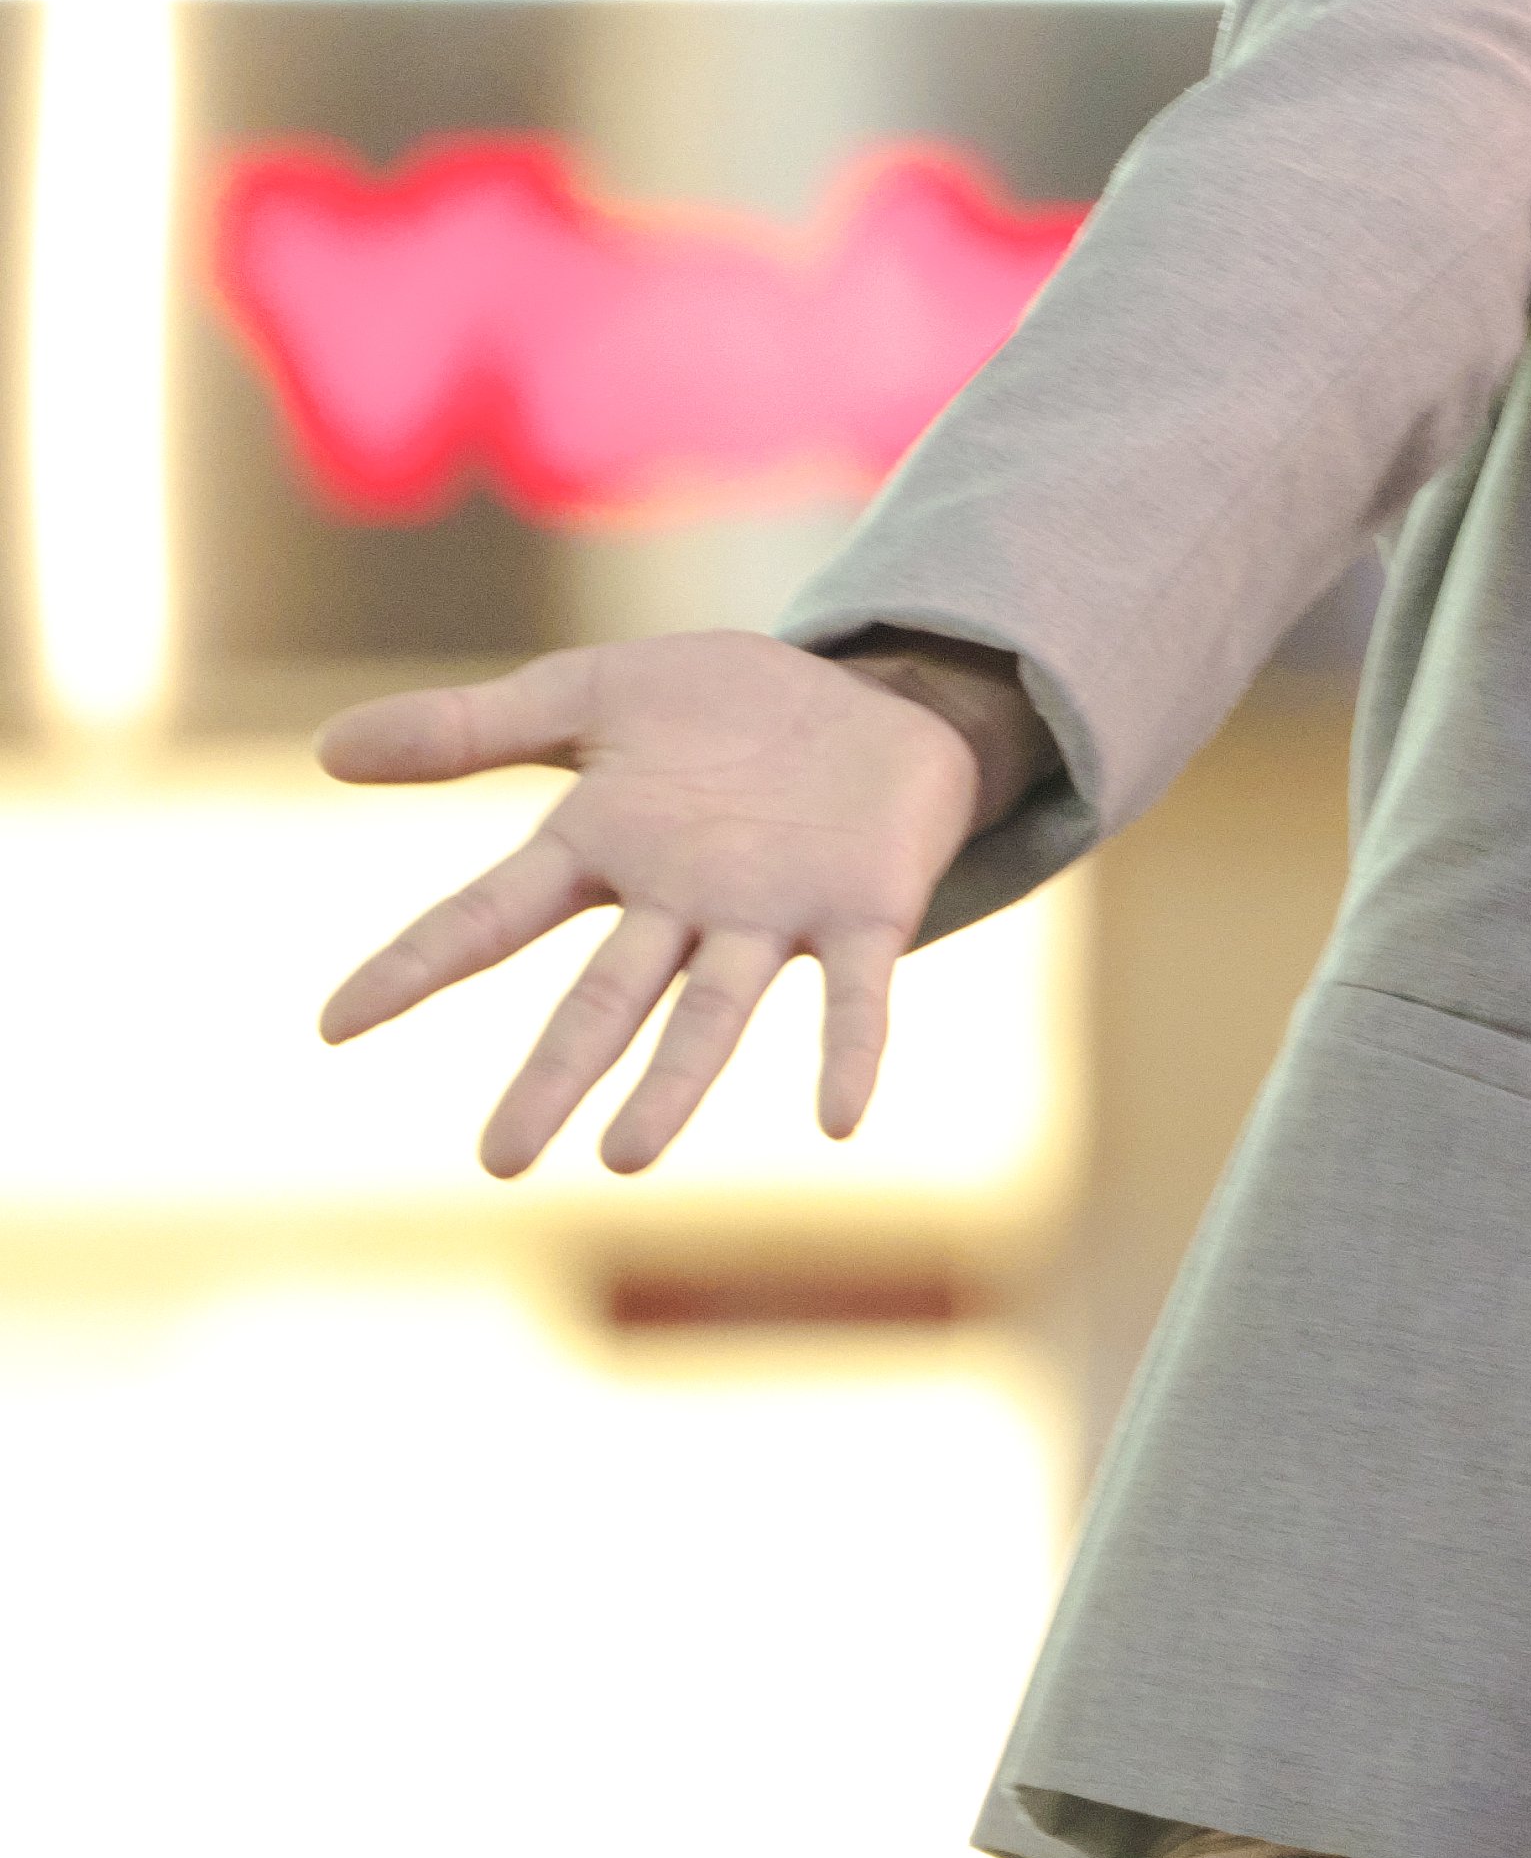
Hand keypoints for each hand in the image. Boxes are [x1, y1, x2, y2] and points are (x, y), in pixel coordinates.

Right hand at [311, 634, 1005, 1173]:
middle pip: (602, 1000)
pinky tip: (841, 1120)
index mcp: (602, 849)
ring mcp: (771, 914)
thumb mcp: (591, 694)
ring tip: (627, 1158)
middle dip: (555, 1077)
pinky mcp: (865, 912)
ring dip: (674, 1084)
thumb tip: (325, 748)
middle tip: (501, 1163)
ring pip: (712, 1012)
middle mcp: (679, 903)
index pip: (489, 917)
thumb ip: (473, 728)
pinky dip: (850, 1052)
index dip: (415, 966)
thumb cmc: (726, 705)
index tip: (333, 1026)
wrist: (876, 694)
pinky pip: (857, 994)